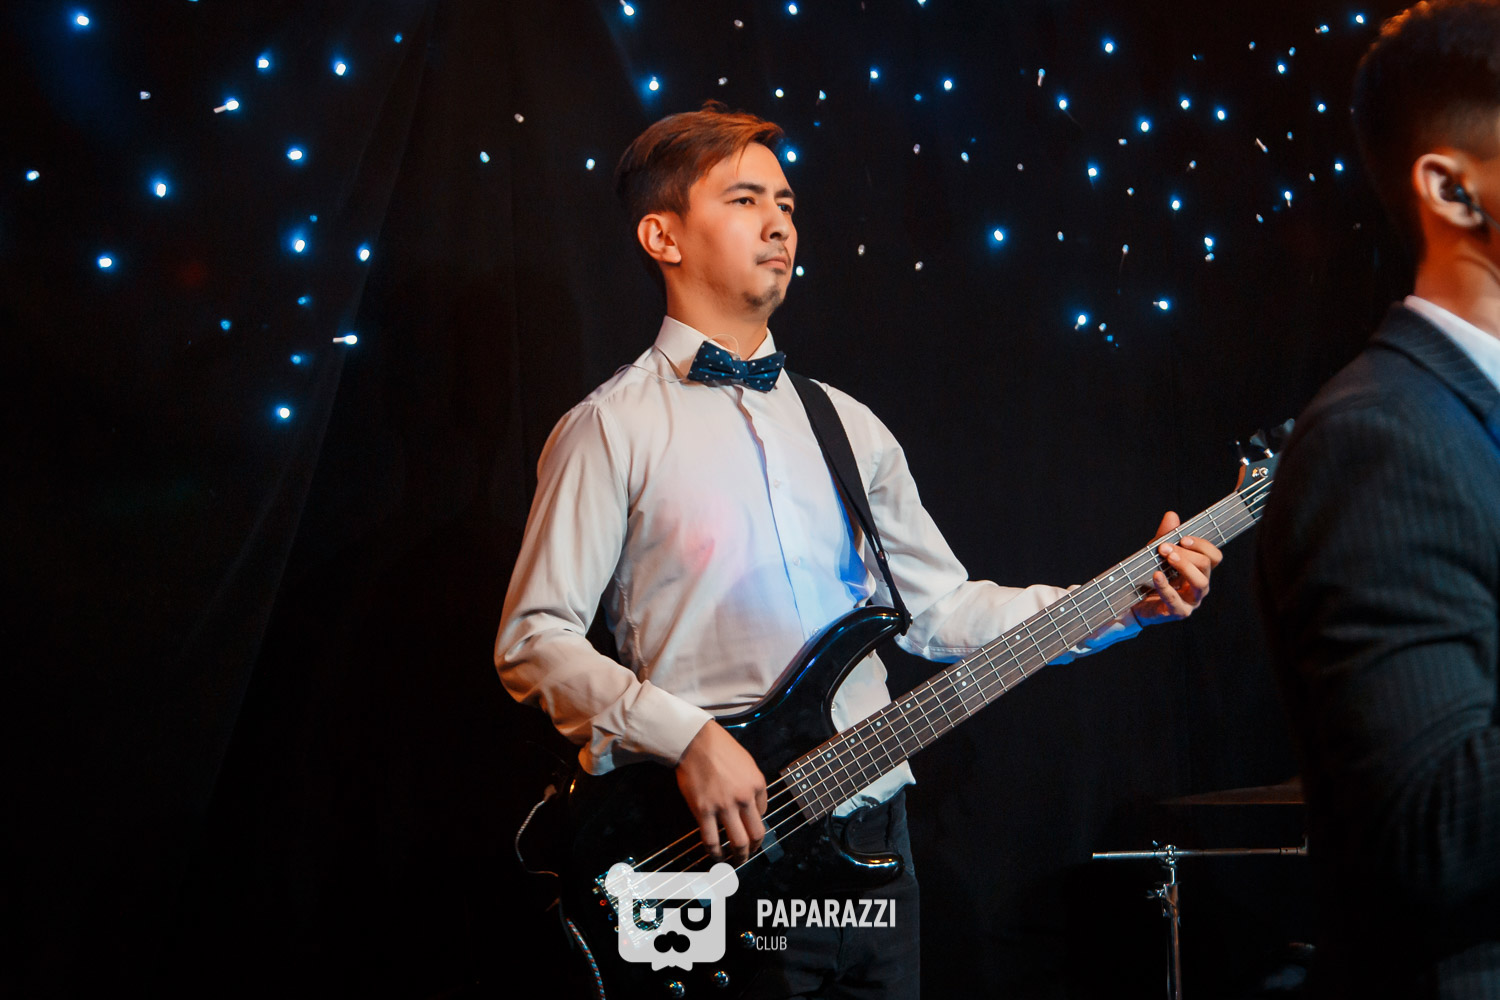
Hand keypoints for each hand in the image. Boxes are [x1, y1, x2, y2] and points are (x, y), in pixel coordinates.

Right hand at [675, 720, 767, 862]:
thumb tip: (755, 807)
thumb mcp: (747, 763)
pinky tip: (716, 857)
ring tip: (735, 861)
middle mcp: (744, 798)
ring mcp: (724, 806)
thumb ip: (754, 785)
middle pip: (755, 834)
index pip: (764, 812)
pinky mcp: (703, 811)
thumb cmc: (720, 748)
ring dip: (739, 856)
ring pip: (737, 842)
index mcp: (757, 784)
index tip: (750, 829)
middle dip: (754, 848)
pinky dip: (715, 853)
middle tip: (750, 854)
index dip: (757, 822)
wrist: (694, 741)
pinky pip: (712, 840)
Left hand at [1132, 511, 1222, 625]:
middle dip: (1185, 553)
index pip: (1214, 556)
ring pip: (1200, 582)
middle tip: (1164, 547)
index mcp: (1200, 570)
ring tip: (1167, 557)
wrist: (1134, 603)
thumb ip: (1165, 536)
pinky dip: (1166, 586)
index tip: (1182, 538)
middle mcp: (1200, 585)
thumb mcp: (1156, 554)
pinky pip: (1176, 600)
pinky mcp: (1178, 612)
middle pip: (1205, 565)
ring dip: (1184, 566)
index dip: (1202, 545)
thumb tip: (1172, 515)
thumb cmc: (1151, 576)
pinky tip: (1157, 575)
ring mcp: (1192, 601)